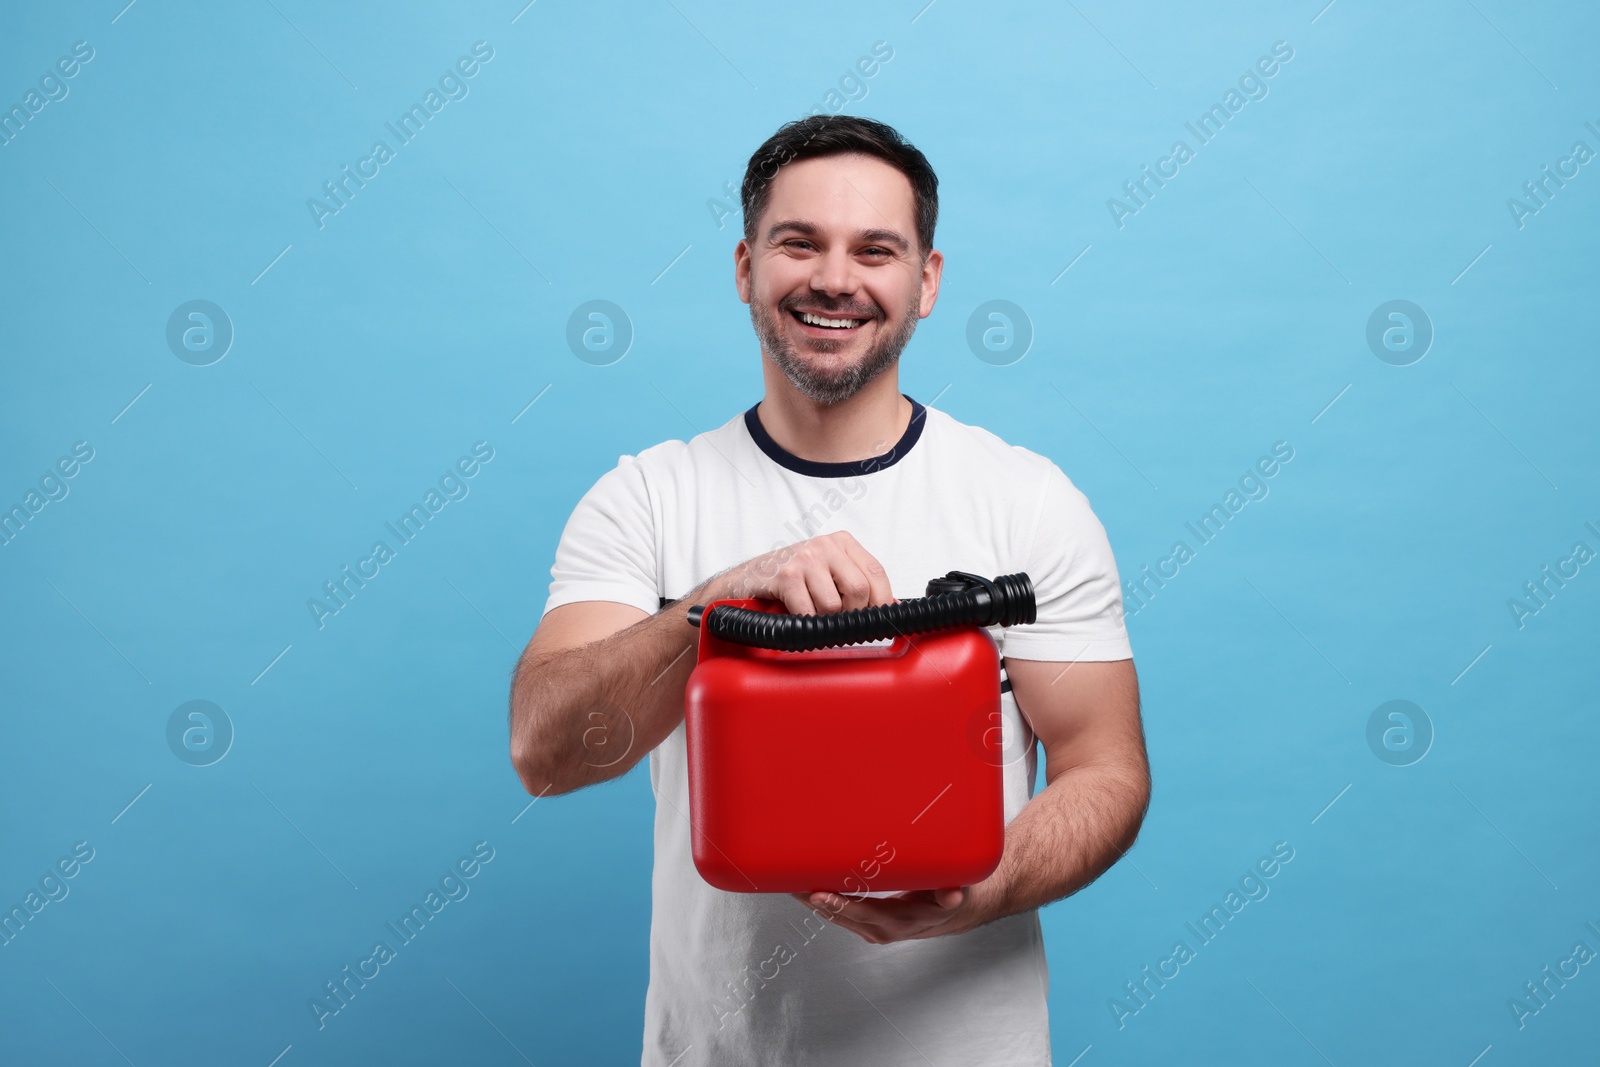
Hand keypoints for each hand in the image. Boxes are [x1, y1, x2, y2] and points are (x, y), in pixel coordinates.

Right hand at [709, 530, 895, 615]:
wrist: (745, 580)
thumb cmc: (789, 579)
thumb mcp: (828, 573)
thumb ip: (856, 583)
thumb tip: (891, 608)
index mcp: (842, 542)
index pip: (877, 572)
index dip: (883, 602)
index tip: (880, 621)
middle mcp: (825, 545)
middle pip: (860, 590)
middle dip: (851, 615)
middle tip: (838, 622)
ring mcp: (805, 558)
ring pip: (834, 605)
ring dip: (824, 621)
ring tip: (812, 614)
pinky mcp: (786, 575)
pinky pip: (808, 612)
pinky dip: (806, 622)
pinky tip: (798, 616)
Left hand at [788, 886, 989, 943]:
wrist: (951, 913)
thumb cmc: (948, 896)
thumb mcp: (955, 894)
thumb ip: (951, 895)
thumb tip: (954, 895)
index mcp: (900, 921)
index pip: (864, 913)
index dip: (841, 905)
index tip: (820, 894)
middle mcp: (881, 929)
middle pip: (841, 915)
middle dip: (815, 900)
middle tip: (792, 883)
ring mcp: (871, 929)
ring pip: (835, 916)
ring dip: (811, 901)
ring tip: (788, 883)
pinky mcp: (866, 924)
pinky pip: (838, 914)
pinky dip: (820, 902)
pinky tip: (803, 888)